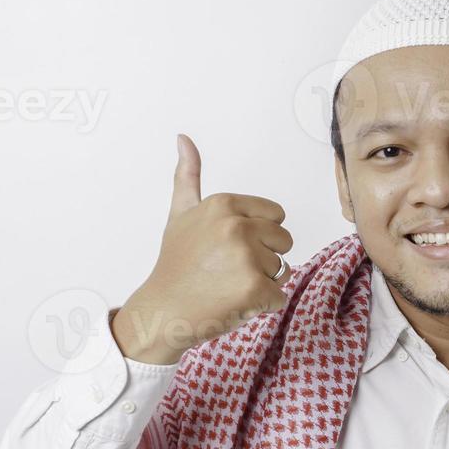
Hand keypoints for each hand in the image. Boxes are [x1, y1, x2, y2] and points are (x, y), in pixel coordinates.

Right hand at [112, 133, 293, 364]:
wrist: (163, 310)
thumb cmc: (175, 264)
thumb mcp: (180, 213)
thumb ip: (189, 176)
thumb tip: (183, 138)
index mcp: (224, 204)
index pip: (276, 215)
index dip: (259, 235)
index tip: (229, 248)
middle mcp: (236, 225)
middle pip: (284, 241)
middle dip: (264, 258)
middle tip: (229, 269)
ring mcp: (246, 257)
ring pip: (283, 269)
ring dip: (263, 283)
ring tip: (229, 286)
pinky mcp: (254, 288)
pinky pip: (279, 295)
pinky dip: (262, 305)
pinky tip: (233, 302)